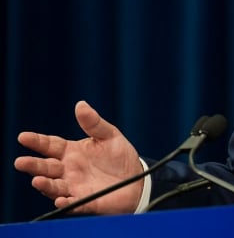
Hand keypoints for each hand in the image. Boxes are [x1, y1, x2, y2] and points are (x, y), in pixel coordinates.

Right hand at [14, 100, 142, 214]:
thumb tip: (81, 104)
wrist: (137, 179)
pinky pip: (74, 203)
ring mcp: (75, 187)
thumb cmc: (119, 156)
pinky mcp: (86, 201)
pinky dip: (66, 202)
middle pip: (46, 168)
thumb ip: (94, 123)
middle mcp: (68, 170)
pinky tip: (61, 199)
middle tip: (21, 162)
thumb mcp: (109, 135)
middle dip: (33, 165)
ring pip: (54, 187)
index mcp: (71, 152)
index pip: (50, 146)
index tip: (23, 137)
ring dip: (45, 185)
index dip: (36, 141)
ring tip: (37, 180)